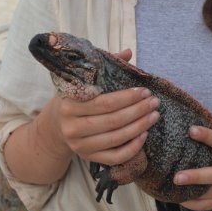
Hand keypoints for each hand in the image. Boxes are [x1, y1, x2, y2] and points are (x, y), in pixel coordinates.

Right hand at [55, 48, 159, 165]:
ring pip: (116, 138)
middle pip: (113, 121)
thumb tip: (128, 52)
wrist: (57, 125)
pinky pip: (115, 157)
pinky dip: (132, 147)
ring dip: (139, 127)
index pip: (105, 102)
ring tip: (154, 116)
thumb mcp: (84, 81)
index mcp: (70, 104)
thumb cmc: (76, 98)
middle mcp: (72, 127)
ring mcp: (80, 145)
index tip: (144, 91)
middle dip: (138, 111)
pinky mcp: (88, 158)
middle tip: (154, 102)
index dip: (127, 97)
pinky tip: (144, 135)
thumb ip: (105, 66)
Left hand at [173, 126, 211, 210]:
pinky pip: (209, 205)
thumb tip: (195, 127)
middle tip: (177, 177)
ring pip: (211, 194)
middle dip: (196, 177)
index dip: (207, 136)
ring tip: (174, 189)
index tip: (191, 130)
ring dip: (191, 193)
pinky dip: (194, 204)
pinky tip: (181, 199)